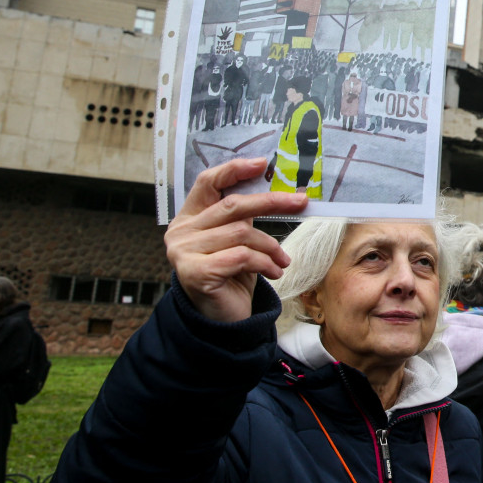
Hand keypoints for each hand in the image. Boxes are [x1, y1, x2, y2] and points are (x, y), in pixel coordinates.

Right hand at [164, 158, 308, 322]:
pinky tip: (274, 272)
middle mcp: (181, 231)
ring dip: (271, 246)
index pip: (207, 182)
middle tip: (301, 202)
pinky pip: (241, 257)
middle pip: (232, 205)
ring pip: (242, 233)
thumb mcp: (238, 239)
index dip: (234, 170)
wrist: (222, 318)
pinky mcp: (195, 272)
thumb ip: (244, 216)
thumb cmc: (232, 275)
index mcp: (189, 217)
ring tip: (283, 260)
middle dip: (272, 202)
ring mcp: (184, 252)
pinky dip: (265, 263)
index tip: (263, 164)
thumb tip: (281, 190)